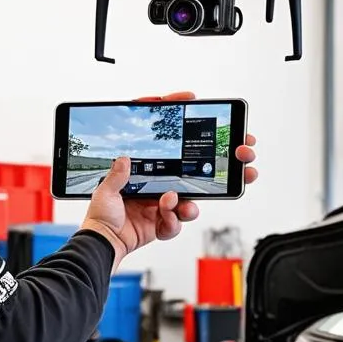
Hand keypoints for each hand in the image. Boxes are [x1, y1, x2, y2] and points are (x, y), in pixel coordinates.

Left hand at [80, 91, 257, 267]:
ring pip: (192, 197)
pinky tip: (164, 219)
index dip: (177, 115)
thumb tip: (125, 159)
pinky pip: (178, 220)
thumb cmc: (101, 216)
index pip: (163, 137)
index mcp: (144, 168)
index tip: (190, 98)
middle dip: (220, 160)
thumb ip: (117, 176)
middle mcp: (158, 182)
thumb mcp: (105, 190)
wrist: (104, 244)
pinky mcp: (165, 221)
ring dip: (190, 202)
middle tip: (241, 152)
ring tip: (173, 202)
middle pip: (194, 167)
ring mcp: (164, 201)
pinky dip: (173, 221)